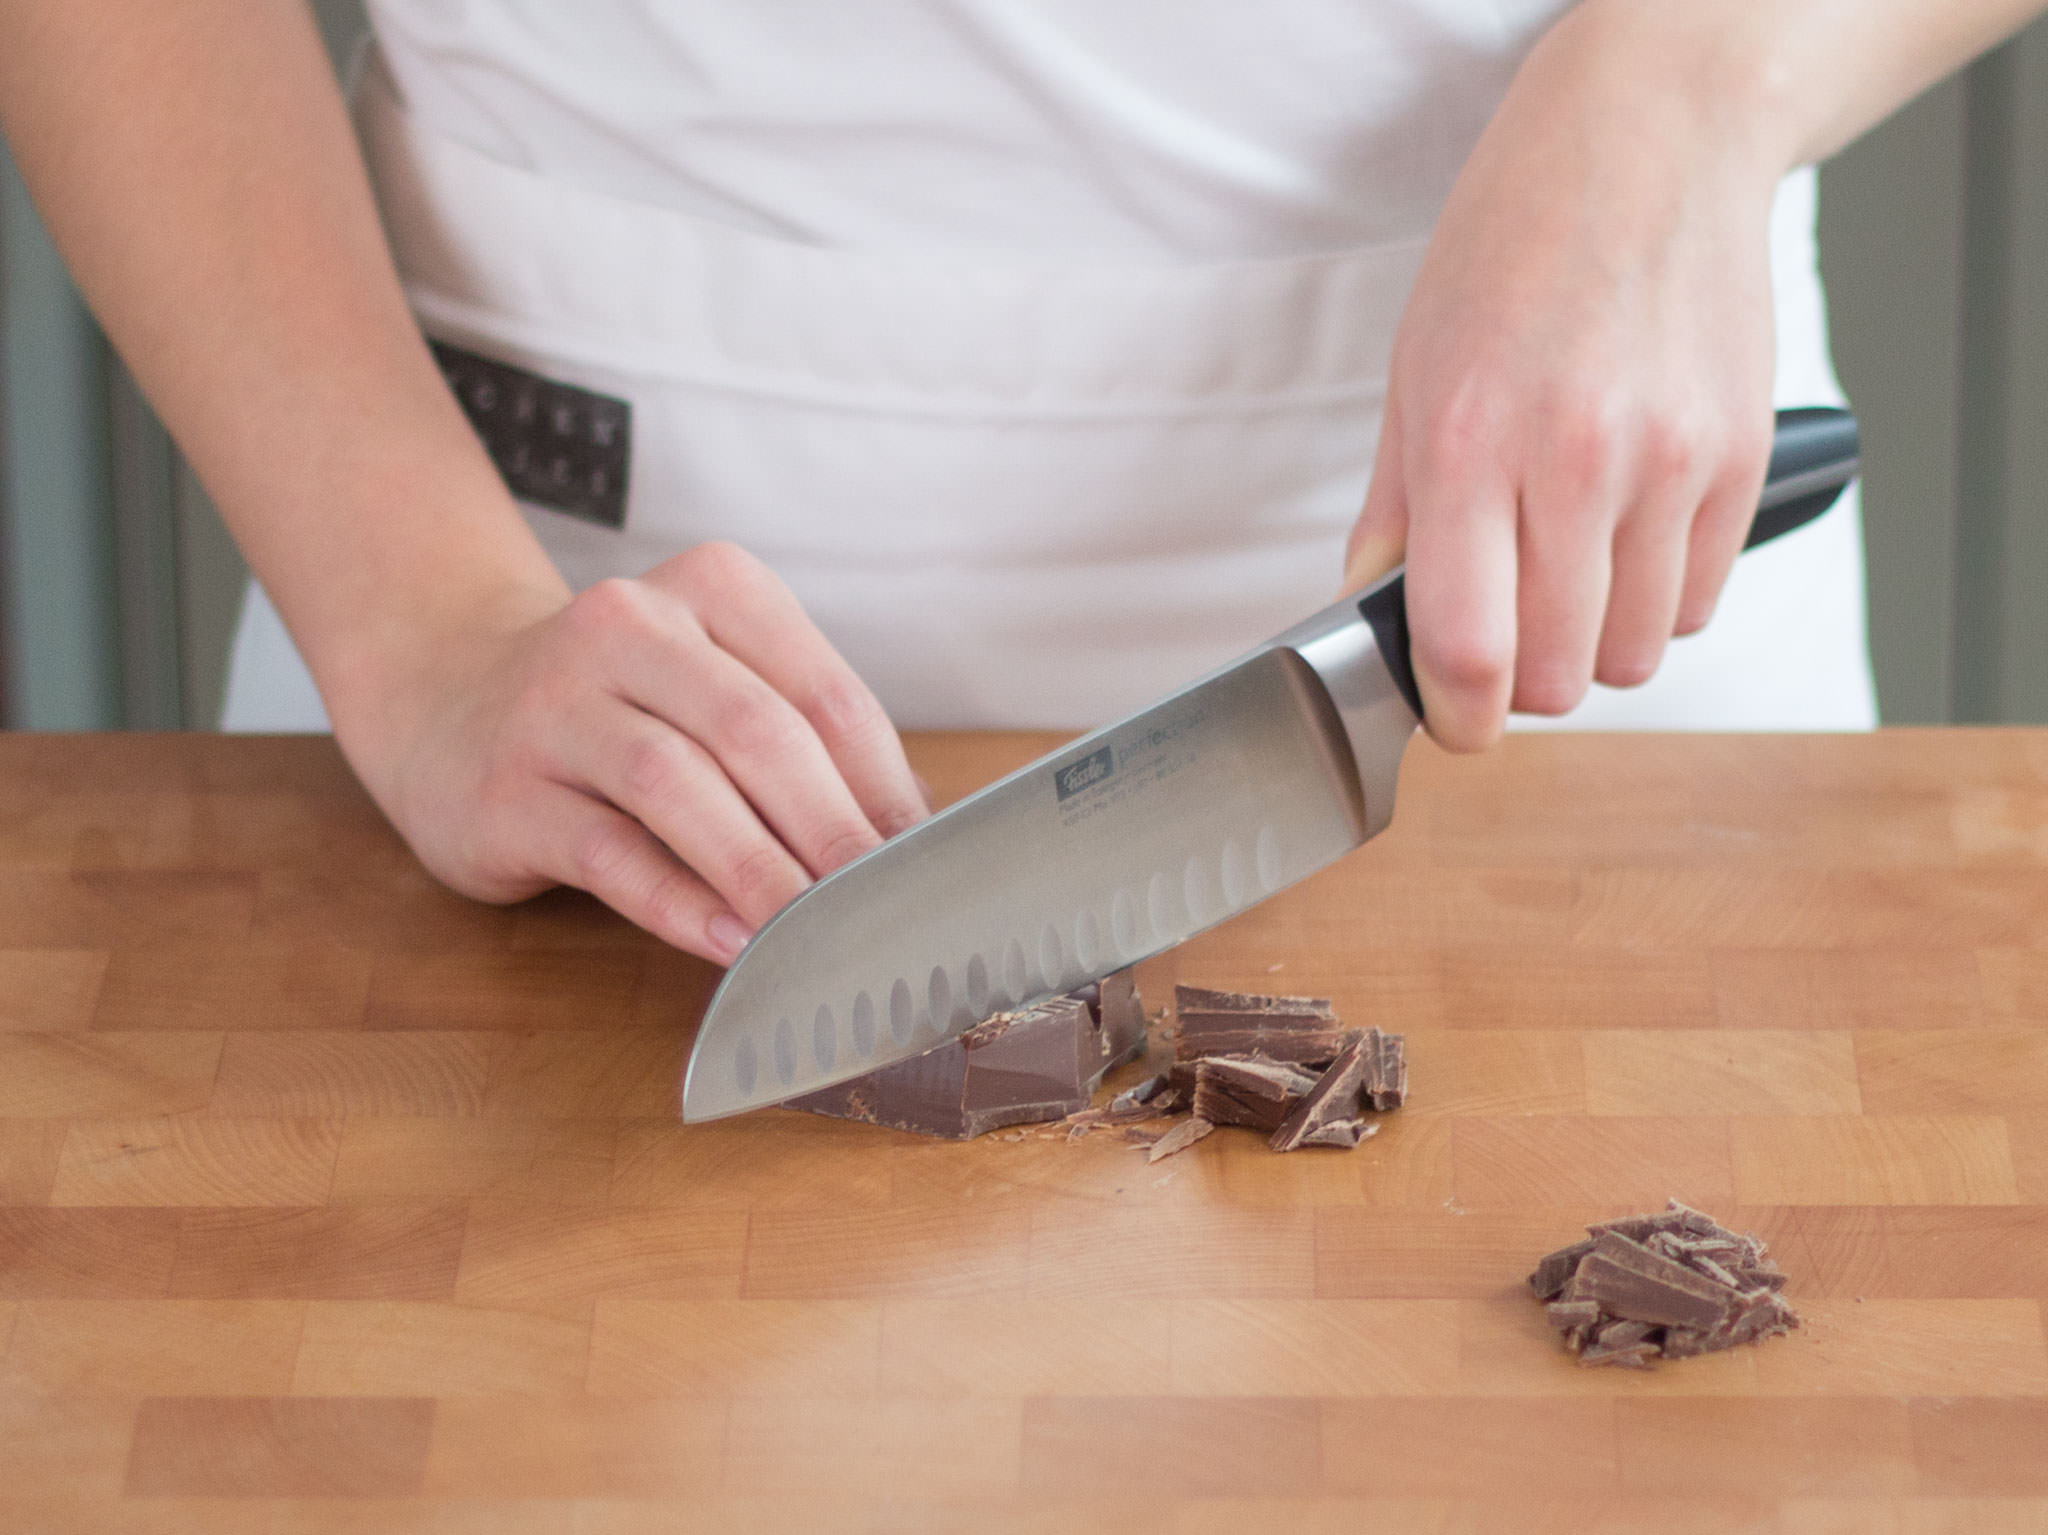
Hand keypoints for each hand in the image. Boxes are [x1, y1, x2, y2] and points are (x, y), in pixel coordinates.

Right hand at [360, 542, 928, 963]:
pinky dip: (680, 902)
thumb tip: (912, 832)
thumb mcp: (715, 688)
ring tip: (815, 935)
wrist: (447, 699)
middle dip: (833, 830)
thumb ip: (804, 742)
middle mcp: (628, 628)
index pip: (823, 693)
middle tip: (883, 906)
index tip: (923, 861)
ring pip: (680, 787)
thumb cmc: (621, 707)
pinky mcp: (506, 790)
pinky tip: (732, 942)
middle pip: (759, 734)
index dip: (883, 786)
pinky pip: (609, 852)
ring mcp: (556, 704)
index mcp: (710, 590)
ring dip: (761, 870)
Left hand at [1342, 3, 1784, 749]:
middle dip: (1524, 682)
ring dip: (1595, 644)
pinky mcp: (1741, 460)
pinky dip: (1658, 599)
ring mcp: (1672, 464)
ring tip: (1570, 570)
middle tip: (1508, 630)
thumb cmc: (1514, 248)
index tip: (1455, 722)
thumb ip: (1392, 515)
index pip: (1467, 650)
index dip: (1456, 719)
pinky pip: (1698, 603)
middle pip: (1560, 677)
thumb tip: (1365, 619)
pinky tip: (1628, 535)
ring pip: (1636, 657)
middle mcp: (1575, 461)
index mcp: (1471, 444)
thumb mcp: (1415, 374)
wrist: (1648, 143)